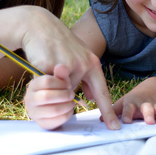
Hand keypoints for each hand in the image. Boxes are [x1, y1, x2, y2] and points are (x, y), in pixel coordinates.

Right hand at [19, 8, 119, 129]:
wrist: (40, 27)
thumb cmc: (60, 44)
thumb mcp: (79, 56)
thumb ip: (87, 76)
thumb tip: (91, 97)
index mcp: (92, 63)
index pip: (102, 92)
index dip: (108, 111)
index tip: (115, 127)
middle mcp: (83, 65)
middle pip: (73, 93)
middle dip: (64, 87)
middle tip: (59, 67)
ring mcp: (67, 66)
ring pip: (60, 89)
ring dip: (54, 82)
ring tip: (52, 61)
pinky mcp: (51, 67)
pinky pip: (48, 83)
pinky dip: (44, 76)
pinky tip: (44, 61)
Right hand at [24, 65, 79, 129]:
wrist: (51, 108)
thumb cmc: (55, 91)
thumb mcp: (59, 81)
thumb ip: (61, 74)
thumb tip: (61, 66)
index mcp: (33, 85)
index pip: (46, 81)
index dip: (61, 83)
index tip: (68, 85)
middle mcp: (29, 99)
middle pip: (47, 96)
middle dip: (64, 95)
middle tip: (72, 94)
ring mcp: (34, 113)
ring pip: (53, 110)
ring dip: (67, 105)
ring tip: (72, 102)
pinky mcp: (42, 124)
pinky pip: (57, 120)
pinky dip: (67, 115)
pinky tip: (69, 110)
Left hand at [111, 78, 155, 124]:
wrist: (155, 87)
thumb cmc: (136, 98)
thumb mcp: (125, 101)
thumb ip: (115, 110)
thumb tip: (100, 120)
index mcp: (132, 103)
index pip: (128, 108)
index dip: (127, 114)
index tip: (126, 121)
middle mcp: (144, 103)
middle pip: (146, 108)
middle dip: (148, 114)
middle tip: (149, 122)